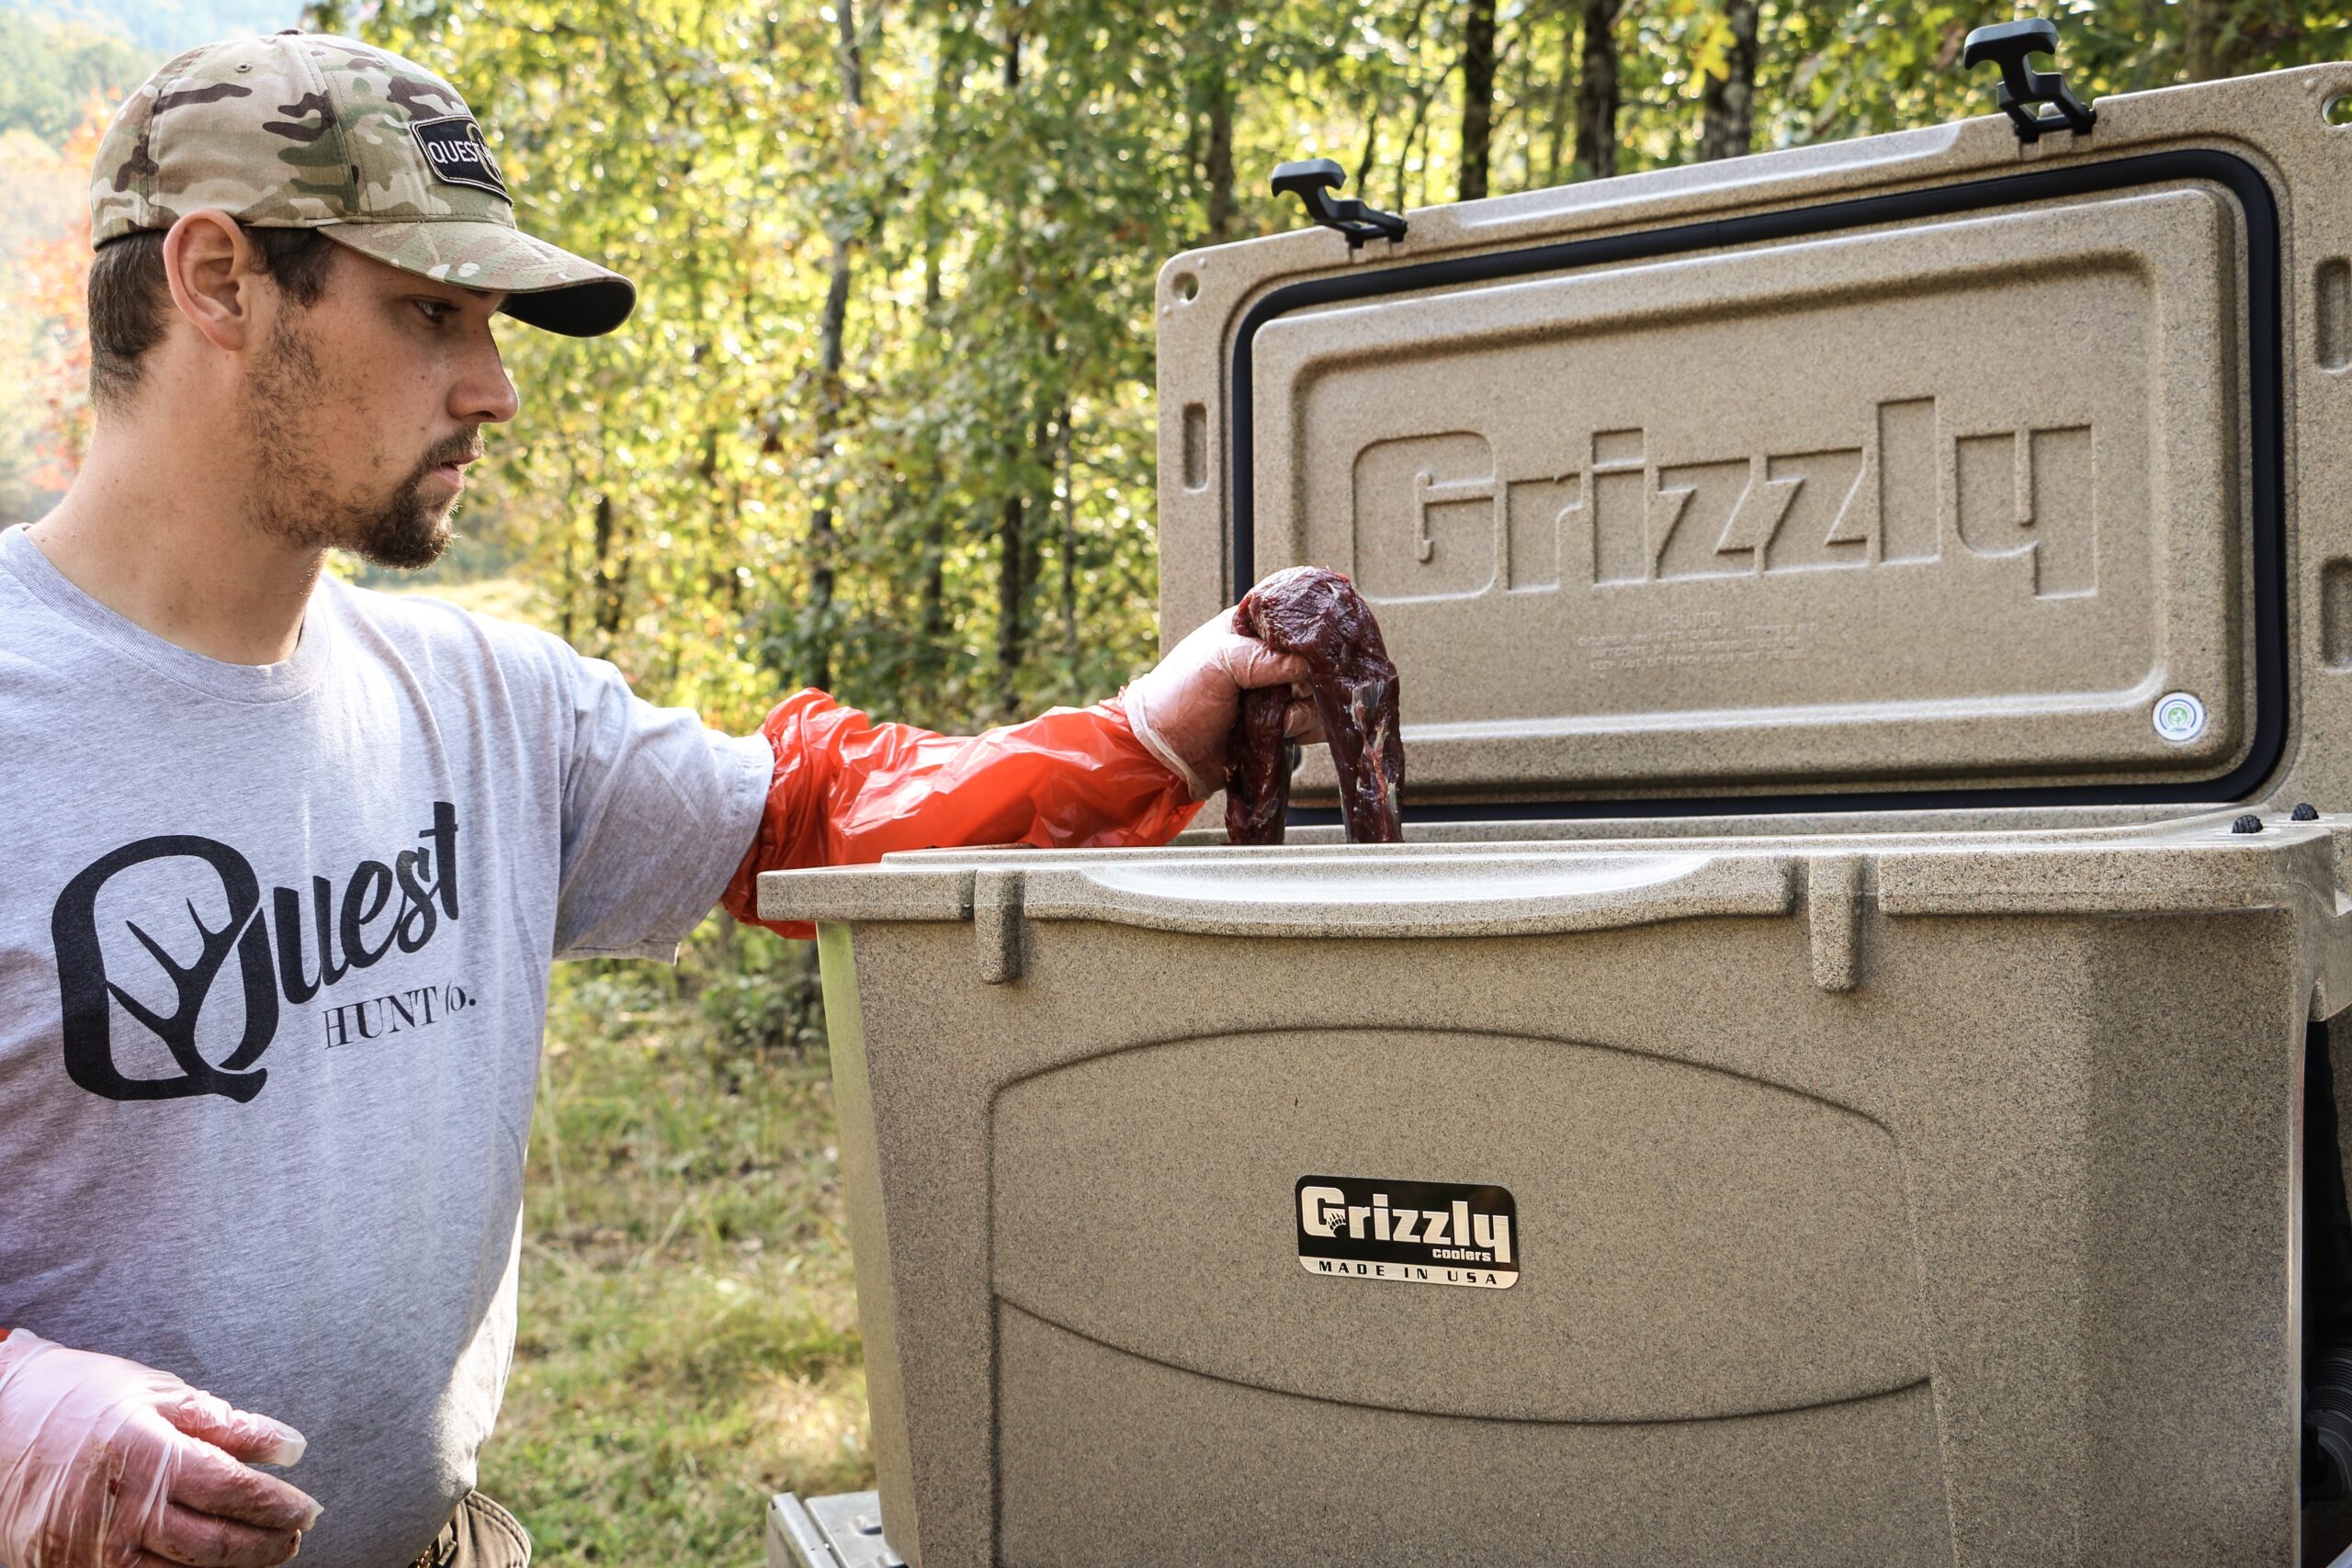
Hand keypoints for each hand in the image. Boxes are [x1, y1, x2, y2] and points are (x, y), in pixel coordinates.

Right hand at [0, 1331, 319, 1567]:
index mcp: (145, 1452)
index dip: (278, 1505)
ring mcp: (88, 1550)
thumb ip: (228, 1424)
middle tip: (295, 1535)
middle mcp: (117, 1509)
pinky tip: (205, 1566)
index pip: (233, 1491)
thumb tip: (288, 1448)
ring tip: (264, 1550)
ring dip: (231, 1567)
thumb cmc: (76, 1398)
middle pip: (213, 1543)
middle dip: (266, 1544)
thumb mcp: (157, 1394)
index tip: (307, 1507)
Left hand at [1123, 607, 1324, 798]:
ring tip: (1278, 719)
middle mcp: (1268, 658)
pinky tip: (1284, 732)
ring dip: (1303, 710)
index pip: (1293, 618)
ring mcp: (1276, 692)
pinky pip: (1313, 723)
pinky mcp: (1281, 723)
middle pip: (1314, 659)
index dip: (1309, 632)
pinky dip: (1307, 730)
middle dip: (1309, 679)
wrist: (1165, 753)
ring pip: (1318, 694)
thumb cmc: (1178, 697)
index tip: (1313, 650)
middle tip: (1289, 692)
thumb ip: (1263, 658)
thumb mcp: (1217, 663)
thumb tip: (1307, 663)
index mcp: (1248, 630)